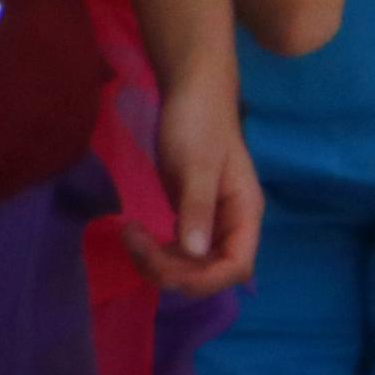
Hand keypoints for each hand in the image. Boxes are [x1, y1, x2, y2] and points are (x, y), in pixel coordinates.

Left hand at [131, 74, 262, 293]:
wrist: (192, 94)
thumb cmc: (199, 123)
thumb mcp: (196, 164)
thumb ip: (197, 208)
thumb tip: (196, 252)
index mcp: (245, 212)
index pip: (237, 266)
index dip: (204, 280)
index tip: (162, 266)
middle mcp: (232, 224)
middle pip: (210, 273)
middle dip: (171, 270)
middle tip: (135, 242)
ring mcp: (212, 223)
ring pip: (191, 267)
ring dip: (158, 264)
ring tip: (129, 235)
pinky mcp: (191, 218)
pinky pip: (178, 253)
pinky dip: (156, 254)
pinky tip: (136, 235)